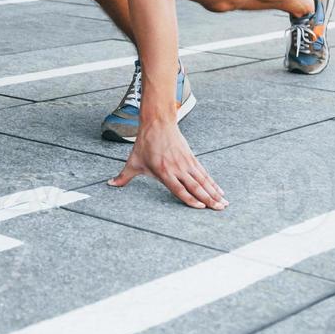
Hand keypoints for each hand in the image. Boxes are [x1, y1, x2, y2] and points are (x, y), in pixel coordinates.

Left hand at [109, 120, 227, 209]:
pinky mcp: (192, 158)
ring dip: (214, 193)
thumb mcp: (133, 162)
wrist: (158, 123)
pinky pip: (204, 173)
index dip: (190, 199)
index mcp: (164, 172)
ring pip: (203, 181)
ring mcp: (186, 163)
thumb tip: (110, 184)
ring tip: (224, 204)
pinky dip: (213, 183)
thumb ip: (124, 176)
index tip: (200, 208)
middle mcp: (177, 169)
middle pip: (196, 187)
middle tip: (219, 210)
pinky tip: (220, 191)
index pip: (179, 189)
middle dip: (208, 200)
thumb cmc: (145, 144)